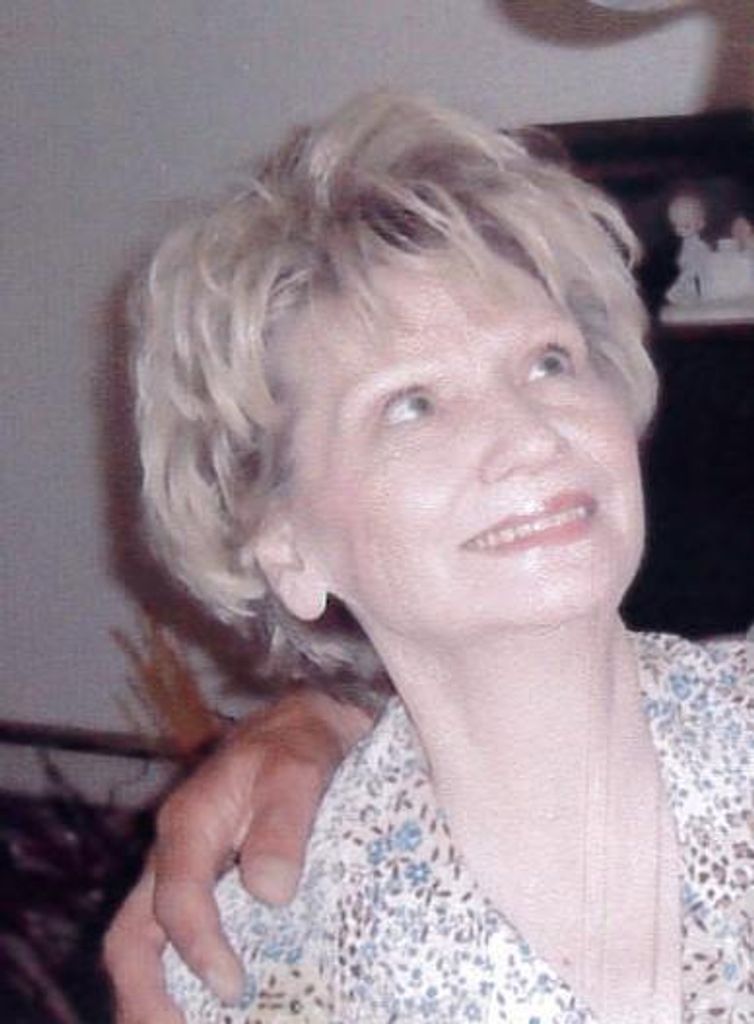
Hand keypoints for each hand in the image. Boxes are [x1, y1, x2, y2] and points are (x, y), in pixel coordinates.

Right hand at [104, 690, 372, 1022]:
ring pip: (144, 944)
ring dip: (156, 996)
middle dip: (145, 998)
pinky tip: (212, 1009)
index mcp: (189, 823)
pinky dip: (181, 982)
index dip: (199, 950)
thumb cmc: (299, 744)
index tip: (234, 989)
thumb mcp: (298, 769)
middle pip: (132, 937)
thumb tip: (270, 893)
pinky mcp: (206, 886)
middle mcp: (174, 854)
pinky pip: (174, 941)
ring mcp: (184, 873)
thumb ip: (284, 823)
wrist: (304, 728)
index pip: (176, 900)